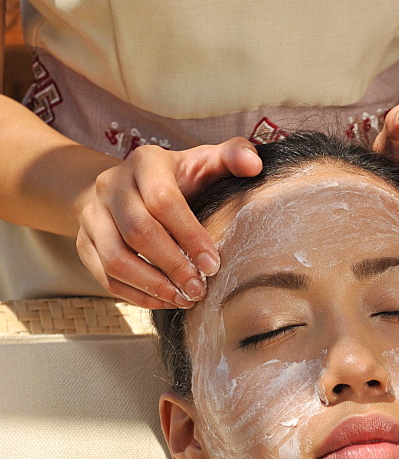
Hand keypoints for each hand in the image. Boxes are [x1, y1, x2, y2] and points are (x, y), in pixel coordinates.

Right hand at [75, 139, 262, 307]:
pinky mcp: (84, 243)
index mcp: (145, 162)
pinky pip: (105, 277)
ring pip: (116, 259)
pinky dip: (136, 295)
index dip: (190, 236)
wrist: (124, 186)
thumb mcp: (202, 161)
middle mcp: (111, 185)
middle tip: (200, 289)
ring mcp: (92, 215)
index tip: (214, 264)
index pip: (163, 200)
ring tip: (184, 299)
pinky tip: (164, 301)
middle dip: (173, 266)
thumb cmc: (175, 179)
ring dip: (153, 286)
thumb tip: (254, 164)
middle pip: (138, 232)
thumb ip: (232, 156)